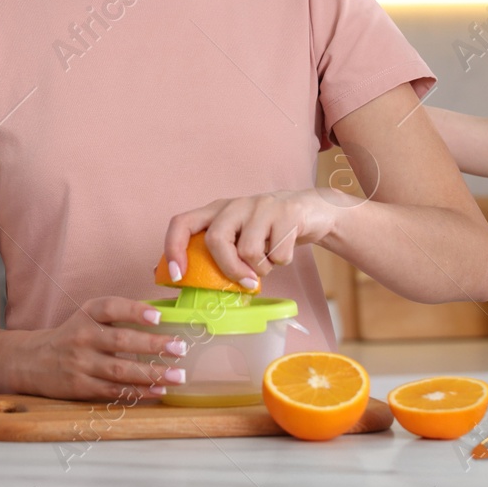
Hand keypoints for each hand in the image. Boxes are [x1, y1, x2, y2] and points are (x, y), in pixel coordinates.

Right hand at [17, 297, 185, 401]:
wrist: (32, 361)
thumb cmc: (71, 336)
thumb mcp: (87, 317)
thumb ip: (118, 315)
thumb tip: (164, 315)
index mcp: (86, 314)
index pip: (111, 307)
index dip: (134, 310)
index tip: (158, 316)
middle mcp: (82, 337)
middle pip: (120, 341)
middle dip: (153, 346)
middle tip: (180, 348)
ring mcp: (81, 364)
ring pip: (120, 370)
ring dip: (152, 374)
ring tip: (177, 375)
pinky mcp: (81, 387)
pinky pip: (113, 391)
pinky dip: (138, 392)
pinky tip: (158, 391)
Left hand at [164, 190, 338, 287]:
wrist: (313, 211)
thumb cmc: (269, 231)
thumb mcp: (240, 236)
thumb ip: (218, 252)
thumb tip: (188, 281)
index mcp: (218, 210)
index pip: (182, 223)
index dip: (174, 248)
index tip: (177, 276)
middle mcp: (236, 204)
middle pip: (216, 240)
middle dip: (229, 268)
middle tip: (246, 282)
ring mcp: (261, 206)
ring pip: (249, 251)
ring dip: (261, 268)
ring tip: (269, 260)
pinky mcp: (287, 213)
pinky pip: (278, 254)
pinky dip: (282, 262)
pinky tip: (285, 250)